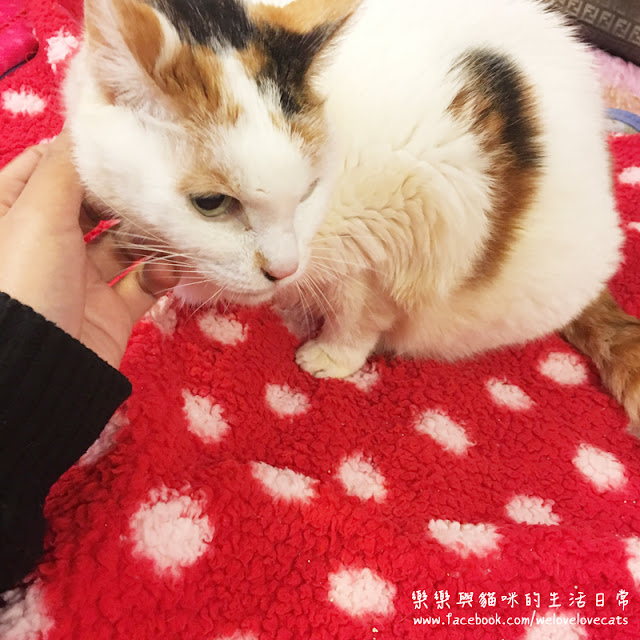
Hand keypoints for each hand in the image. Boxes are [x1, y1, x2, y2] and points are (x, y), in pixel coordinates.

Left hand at [0, 133, 177, 367]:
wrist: (39, 369)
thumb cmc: (26, 280)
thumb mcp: (37, 213)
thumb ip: (64, 166)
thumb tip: (86, 124)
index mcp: (15, 216)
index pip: (44, 168)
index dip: (78, 151)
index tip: (119, 136)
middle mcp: (47, 244)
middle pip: (92, 205)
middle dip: (124, 193)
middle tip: (157, 178)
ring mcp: (80, 279)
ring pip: (123, 243)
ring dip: (150, 233)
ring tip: (173, 223)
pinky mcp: (111, 310)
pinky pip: (142, 283)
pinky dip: (159, 274)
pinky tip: (168, 268)